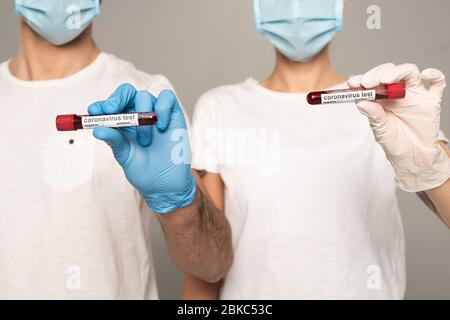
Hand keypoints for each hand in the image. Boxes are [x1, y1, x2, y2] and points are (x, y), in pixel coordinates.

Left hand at [88, 83, 195, 213]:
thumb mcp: (125, 156)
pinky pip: (167, 98)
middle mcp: (138, 115)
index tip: (94, 112)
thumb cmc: (144, 171)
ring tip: (145, 141)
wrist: (166, 184)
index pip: (111, 105)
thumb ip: (114, 141)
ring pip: (145, 96)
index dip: (102, 104)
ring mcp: (155, 114)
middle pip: (127, 92)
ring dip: (141, 117)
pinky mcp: (173, 115)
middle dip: (117, 98)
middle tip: (111, 110)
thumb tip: (97, 129)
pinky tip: (162, 127)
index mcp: (122, 123)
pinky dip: (162, 108)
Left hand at [348, 63, 449, 191]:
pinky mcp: (431, 100)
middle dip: (377, 74)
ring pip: (409, 72)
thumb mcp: (380, 129)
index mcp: (381, 97)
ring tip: (385, 80)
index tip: (353, 82)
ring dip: (397, 72)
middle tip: (367, 82)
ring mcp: (415, 94)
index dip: (362, 79)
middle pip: (389, 72)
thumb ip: (373, 114)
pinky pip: (437, 83)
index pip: (372, 81)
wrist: (412, 156)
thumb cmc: (394, 141)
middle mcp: (397, 92)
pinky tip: (425, 74)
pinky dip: (433, 74)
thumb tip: (361, 101)